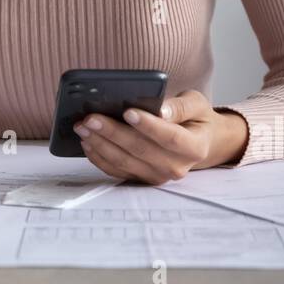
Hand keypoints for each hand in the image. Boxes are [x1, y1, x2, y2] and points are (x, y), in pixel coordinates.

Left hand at [73, 90, 243, 184]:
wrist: (200, 142)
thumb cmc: (196, 119)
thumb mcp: (197, 104)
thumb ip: (180, 106)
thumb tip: (160, 109)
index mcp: (194, 147)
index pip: (169, 137)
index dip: (148, 126)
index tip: (128, 111)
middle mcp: (176, 167)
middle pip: (141, 150)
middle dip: (113, 133)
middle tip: (91, 117)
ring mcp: (158, 176)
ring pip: (125, 162)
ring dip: (100, 145)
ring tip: (83, 127)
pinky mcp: (142, 179)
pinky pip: (117, 171)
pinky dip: (99, 157)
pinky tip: (87, 142)